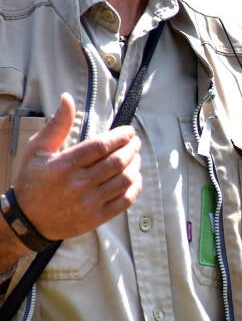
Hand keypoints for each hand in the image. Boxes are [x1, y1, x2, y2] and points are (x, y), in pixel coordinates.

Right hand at [10, 93, 142, 240]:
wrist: (26, 220)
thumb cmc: (32, 182)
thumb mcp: (38, 150)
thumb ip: (57, 124)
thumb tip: (67, 99)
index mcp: (64, 165)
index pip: (102, 146)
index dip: (121, 136)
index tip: (129, 131)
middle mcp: (78, 184)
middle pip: (117, 162)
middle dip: (132, 149)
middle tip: (135, 142)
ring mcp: (89, 202)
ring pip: (124, 180)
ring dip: (136, 166)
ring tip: (135, 157)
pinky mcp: (97, 217)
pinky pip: (125, 201)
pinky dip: (135, 188)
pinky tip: (135, 178)